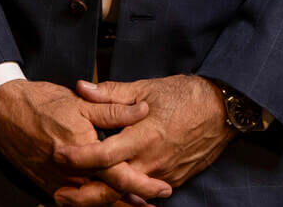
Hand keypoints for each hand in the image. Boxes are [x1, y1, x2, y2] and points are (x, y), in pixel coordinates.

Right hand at [0, 79, 171, 204]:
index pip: (118, 175)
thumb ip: (113, 109)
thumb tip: (143, 111)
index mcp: (81, 150)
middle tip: (155, 200)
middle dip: (133, 202)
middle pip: (107, 196)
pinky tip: (104, 200)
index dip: (142, 184)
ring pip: (91, 202)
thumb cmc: (41, 102)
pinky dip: (93, 203)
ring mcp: (56, 181)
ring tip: (136, 205)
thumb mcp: (80, 102)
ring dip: (115, 205)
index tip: (162, 188)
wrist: (3, 110)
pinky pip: (75, 201)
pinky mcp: (46, 184)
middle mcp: (69, 172)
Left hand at [51, 76, 235, 205]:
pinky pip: (145, 192)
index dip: (79, 158)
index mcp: (144, 136)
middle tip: (60, 196)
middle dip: (84, 196)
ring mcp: (164, 174)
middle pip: (112, 187)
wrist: (224, 110)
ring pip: (128, 194)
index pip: (104, 154)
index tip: (59, 155)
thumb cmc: (186, 95)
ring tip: (80, 195)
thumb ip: (112, 93)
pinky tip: (113, 190)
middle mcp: (152, 161)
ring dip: (103, 197)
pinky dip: (127, 194)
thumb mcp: (147, 87)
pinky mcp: (173, 180)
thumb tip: (82, 88)